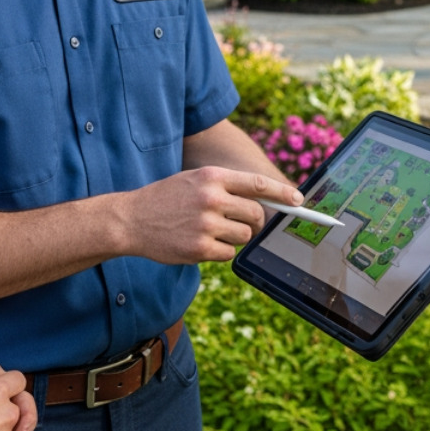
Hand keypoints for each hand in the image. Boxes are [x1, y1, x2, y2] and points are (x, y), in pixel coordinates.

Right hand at [121, 167, 302, 263]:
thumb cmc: (167, 199)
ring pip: (244, 235)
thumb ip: (226, 187)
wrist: (130, 219)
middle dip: (254, 221)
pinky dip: (221, 252)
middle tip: (241, 223)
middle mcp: (211, 198)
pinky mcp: (199, 249)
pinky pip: (228, 254)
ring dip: (235, 237)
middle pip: (256, 214)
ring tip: (212, 231)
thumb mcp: (194, 180)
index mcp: (211, 177)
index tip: (299, 201)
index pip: (257, 184)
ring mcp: (205, 224)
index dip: (282, 194)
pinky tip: (201, 244)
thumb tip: (265, 202)